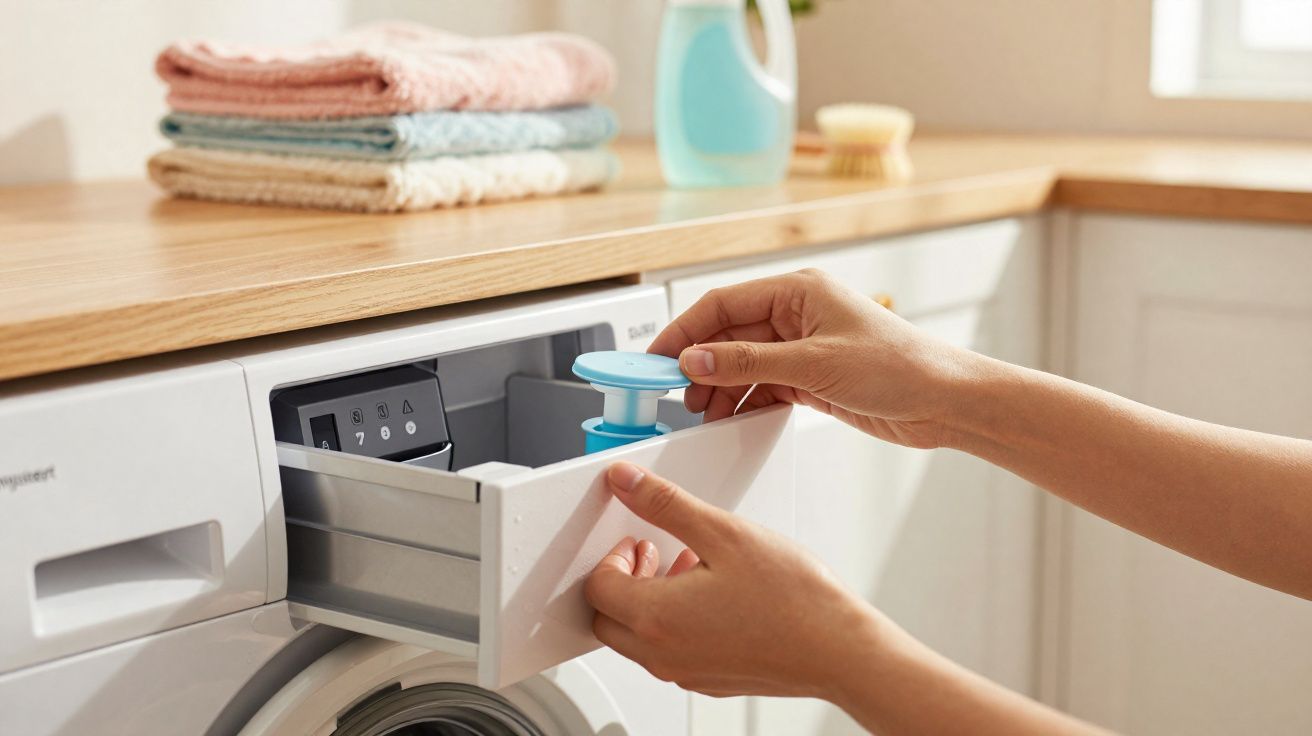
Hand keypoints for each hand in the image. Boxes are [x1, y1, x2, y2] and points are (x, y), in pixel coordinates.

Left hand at [585, 462, 1111, 735]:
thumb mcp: (724, 532)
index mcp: (657, 618)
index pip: (598, 587)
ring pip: (637, 637)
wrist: (841, 649)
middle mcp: (663, 654)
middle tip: (654, 548)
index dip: (612, 554)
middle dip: (623, 579)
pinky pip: (669, 651)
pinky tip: (713, 592)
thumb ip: (666, 505)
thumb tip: (625, 482)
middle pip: (608, 617)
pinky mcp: (709, 679)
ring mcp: (686, 672)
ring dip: (649, 598)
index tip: (638, 534)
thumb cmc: (794, 598)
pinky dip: (674, 621)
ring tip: (689, 565)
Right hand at [649, 269, 978, 448]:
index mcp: (797, 291)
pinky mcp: (810, 376)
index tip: (655, 358)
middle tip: (671, 393)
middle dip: (699, 364)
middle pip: (727, 334)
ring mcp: (802, 346)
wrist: (945, 402)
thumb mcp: (814, 364)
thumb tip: (695, 361)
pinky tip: (729, 416)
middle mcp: (796, 314)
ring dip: (718, 387)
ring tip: (701, 412)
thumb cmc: (900, 367)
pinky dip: (742, 401)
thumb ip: (748, 363)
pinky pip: (761, 384)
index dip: (684, 331)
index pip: (722, 304)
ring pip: (741, 363)